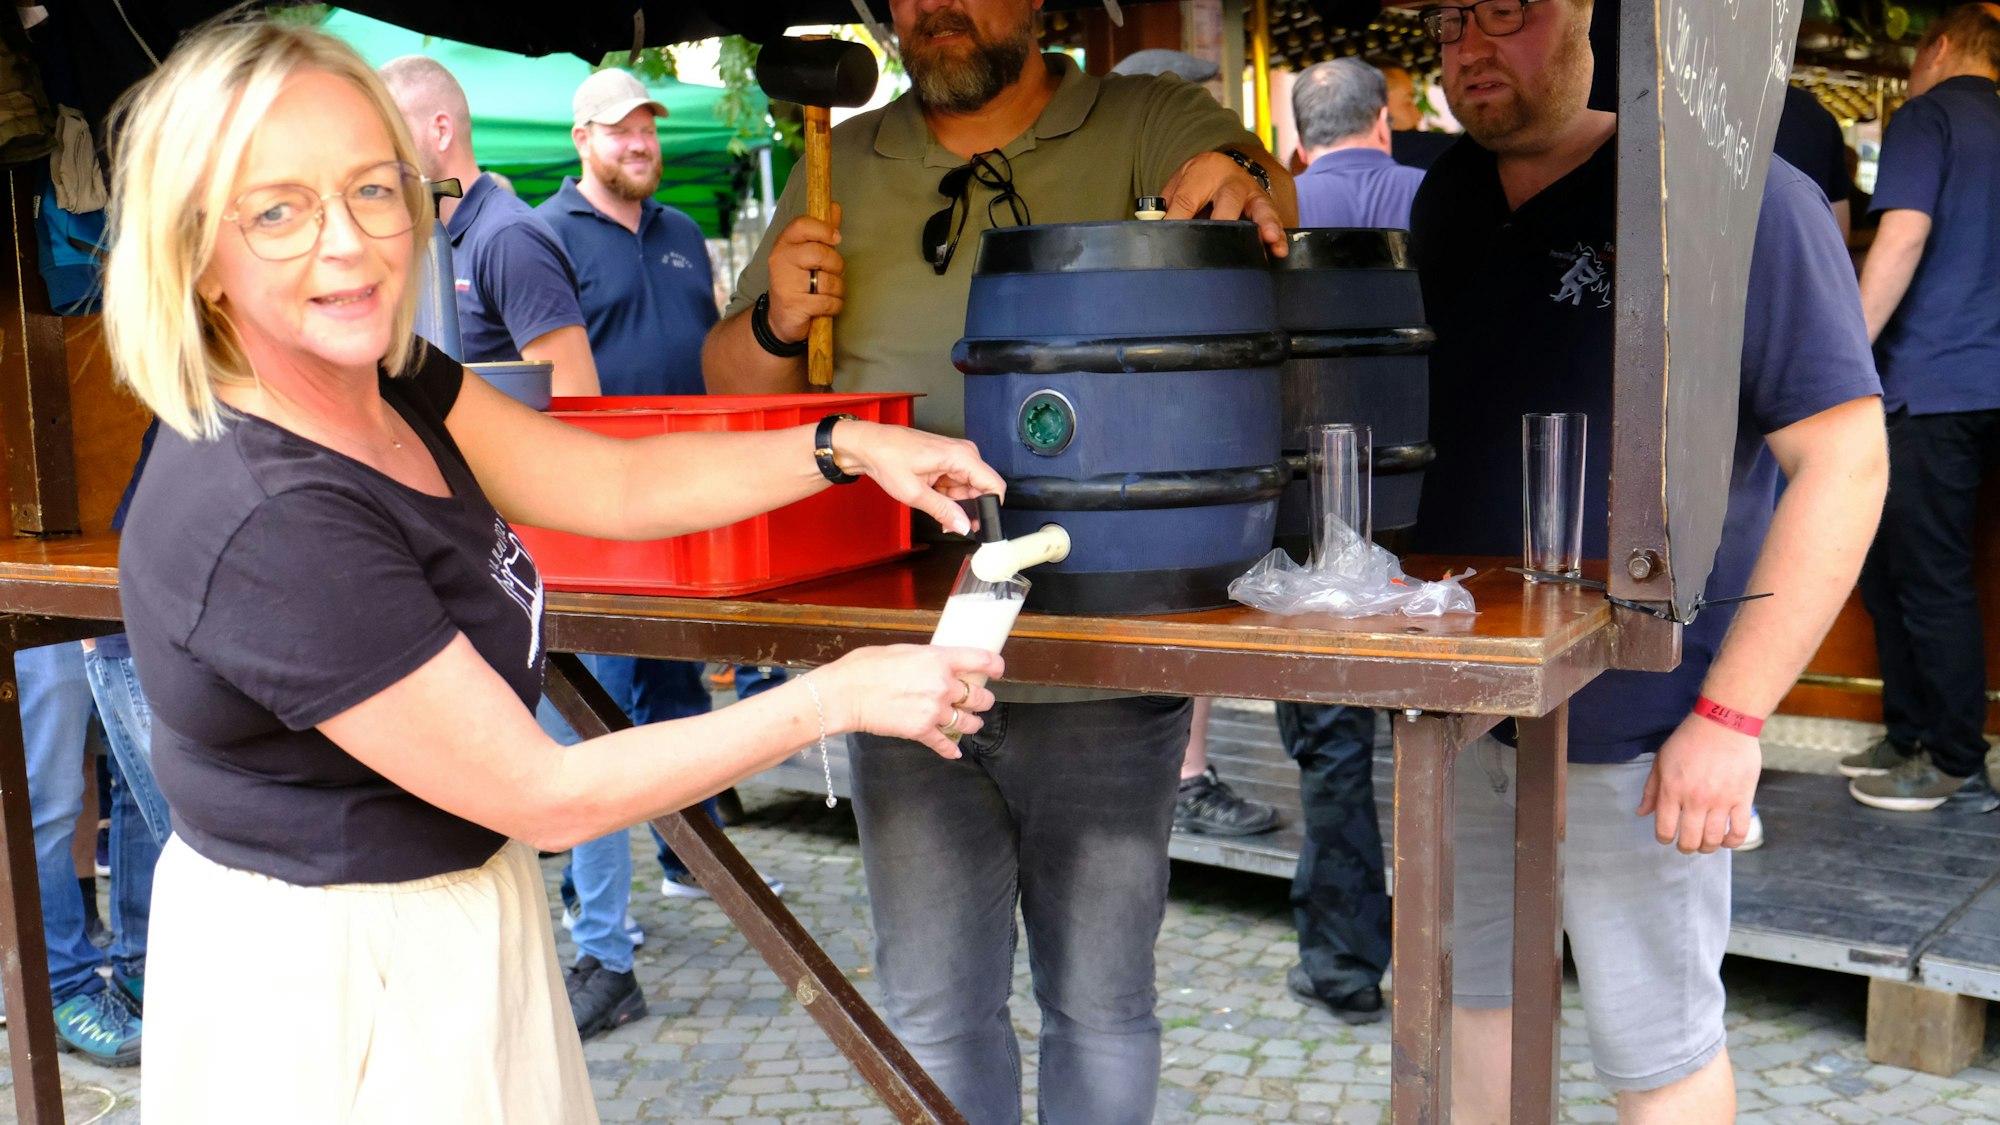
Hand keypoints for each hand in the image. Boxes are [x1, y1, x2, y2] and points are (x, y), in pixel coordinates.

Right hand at [766, 203, 845, 343]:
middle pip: (821, 253)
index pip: (803, 225)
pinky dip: (834, 306)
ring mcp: (785, 283)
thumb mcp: (806, 254)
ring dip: (837, 290)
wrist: (780, 318)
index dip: (824, 229)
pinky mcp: (794, 305)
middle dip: (836, 265)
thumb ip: (821, 231)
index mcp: (784, 243)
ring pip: (829, 281)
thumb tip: (834, 205)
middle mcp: (780, 260)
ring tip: (827, 292)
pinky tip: (826, 306)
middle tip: (831, 273)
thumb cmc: (798, 281)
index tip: (836, 238)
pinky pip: (828, 302)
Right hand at [819, 644, 1003, 757]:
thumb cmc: (866, 667)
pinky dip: (951, 750)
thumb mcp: (904, 650)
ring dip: (972, 722)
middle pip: (980, 696)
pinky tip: (955, 752)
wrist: (846, 693)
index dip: (996, 666)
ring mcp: (934, 710)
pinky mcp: (922, 731)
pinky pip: (945, 744)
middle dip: (983, 699)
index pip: (982, 660)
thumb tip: (937, 663)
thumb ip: (928, 659)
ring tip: (971, 722)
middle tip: (981, 700)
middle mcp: (943, 685)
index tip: (998, 670)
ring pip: (968, 721)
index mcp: (939, 659)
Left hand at [829, 420, 1006, 535]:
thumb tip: (964, 526)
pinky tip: (934, 500)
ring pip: (969, 489)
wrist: (869, 445)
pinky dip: (949, 496)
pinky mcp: (948, 461)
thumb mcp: (914, 493)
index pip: (994, 485)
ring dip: (956, 504)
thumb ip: (943, 511)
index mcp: (960, 456)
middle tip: (949, 523)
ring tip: (935, 509)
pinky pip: (958, 484)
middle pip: (982, 489)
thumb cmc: (887, 458)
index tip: (980, 526)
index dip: (990, 509)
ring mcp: (956, 456)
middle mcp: (964, 453)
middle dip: (969, 510)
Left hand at [1160, 151, 1287, 256]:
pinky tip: (1279, 250)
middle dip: (1223, 221)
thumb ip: (1168, 206)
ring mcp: (1250, 191)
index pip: (1187, 199)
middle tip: (1217, 242)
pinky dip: (1277, 235)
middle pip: (1228, 199)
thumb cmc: (1197, 181)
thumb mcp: (1178, 185)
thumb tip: (1155, 231)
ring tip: (1268, 239)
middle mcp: (1229, 179)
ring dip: (1264, 224)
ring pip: (1259, 207)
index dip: (1177, 220)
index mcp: (1202, 171)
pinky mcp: (1263, 204)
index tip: (1169, 239)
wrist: (1223, 165)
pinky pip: (1272, 218)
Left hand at [1636, 713, 1762, 853]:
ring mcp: (1720, 801)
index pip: (1665, 830)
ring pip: (1713, 840)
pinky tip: (1727, 839)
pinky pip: (1739, 831)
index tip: (1668, 836)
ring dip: (1708, 847)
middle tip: (1687, 843)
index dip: (1664, 838)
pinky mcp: (1742, 799)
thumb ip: (1651, 790)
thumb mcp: (1661, 760)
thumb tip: (1642, 813)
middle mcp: (1695, 799)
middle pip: (1690, 840)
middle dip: (1686, 847)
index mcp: (1672, 790)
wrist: (1723, 723)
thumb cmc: (1689, 740)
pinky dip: (1732, 842)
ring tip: (1706, 843)